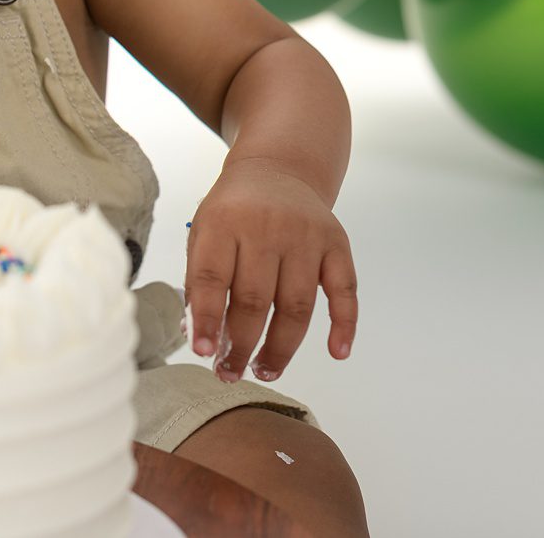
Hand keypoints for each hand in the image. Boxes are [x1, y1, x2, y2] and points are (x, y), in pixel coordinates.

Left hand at [183, 156, 357, 384]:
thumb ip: (199, 280)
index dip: (206, 319)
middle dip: (241, 345)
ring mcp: (305, 236)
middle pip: (254, 299)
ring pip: (296, 305)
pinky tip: (337, 352)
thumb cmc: (232, 212)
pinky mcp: (337, 243)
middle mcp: (266, 227)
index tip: (203, 354)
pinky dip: (344, 324)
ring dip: (281, 348)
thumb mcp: (204, 232)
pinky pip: (345, 289)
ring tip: (264, 371)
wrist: (277, 169)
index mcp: (223, 222)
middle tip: (231, 373)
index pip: (211, 278)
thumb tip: (198, 336)